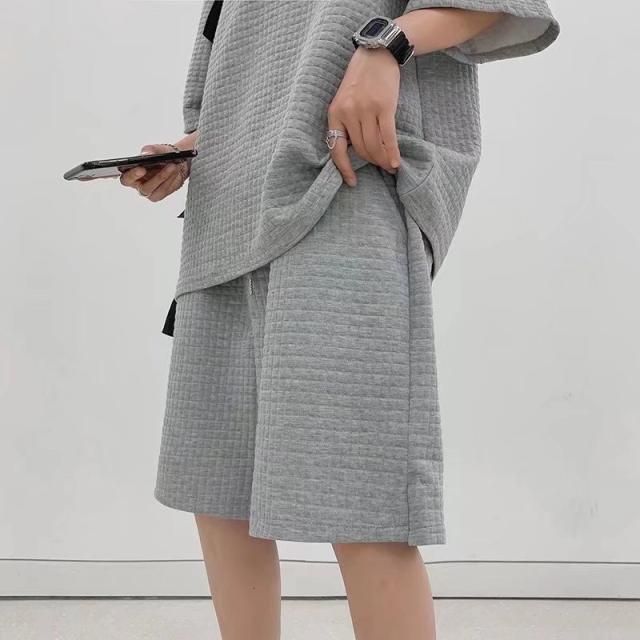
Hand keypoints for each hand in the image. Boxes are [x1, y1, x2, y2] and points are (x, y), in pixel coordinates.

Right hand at [119, 142, 191, 201]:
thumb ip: (150, 150)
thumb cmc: (161, 156)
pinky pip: (162, 191)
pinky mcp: (157, 195)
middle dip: (151, 179)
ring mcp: (147, 191)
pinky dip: (169, 181)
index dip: (131, 175)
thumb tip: (146, 154)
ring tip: (172, 166)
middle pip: (140, 188)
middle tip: (159, 169)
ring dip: (163, 177)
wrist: (177, 162)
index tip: (141, 168)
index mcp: (130, 173)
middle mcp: (137, 184)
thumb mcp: (156, 149)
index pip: (125, 178)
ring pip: (152, 189)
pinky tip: (174, 172)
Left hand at [327, 46, 400, 186]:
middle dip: (372, 162)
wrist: (376, 54)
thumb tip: (354, 152)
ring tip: (390, 166)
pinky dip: (392, 152)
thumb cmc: (360, 80)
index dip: (344, 169)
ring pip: (374, 146)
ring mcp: (366, 110)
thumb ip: (346, 123)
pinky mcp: (384, 107)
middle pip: (360, 150)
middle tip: (381, 168)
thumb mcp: (344, 101)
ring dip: (383, 160)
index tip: (352, 182)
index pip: (336, 150)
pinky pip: (388, 137)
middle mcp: (348, 113)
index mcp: (335, 114)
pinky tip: (396, 162)